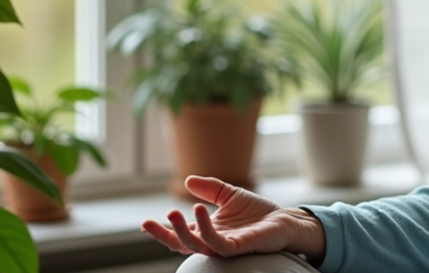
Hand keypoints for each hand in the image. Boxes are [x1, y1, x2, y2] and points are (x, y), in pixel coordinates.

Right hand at [141, 176, 324, 261]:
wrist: (283, 220)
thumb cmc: (256, 212)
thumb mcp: (229, 194)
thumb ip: (209, 188)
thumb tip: (187, 180)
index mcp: (208, 230)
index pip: (181, 233)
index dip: (163, 230)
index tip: (145, 223)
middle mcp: (213, 240)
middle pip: (182, 243)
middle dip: (165, 234)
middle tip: (149, 222)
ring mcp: (225, 245)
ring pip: (197, 245)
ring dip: (182, 230)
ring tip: (174, 212)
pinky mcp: (239, 247)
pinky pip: (218, 243)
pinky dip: (206, 229)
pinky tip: (199, 211)